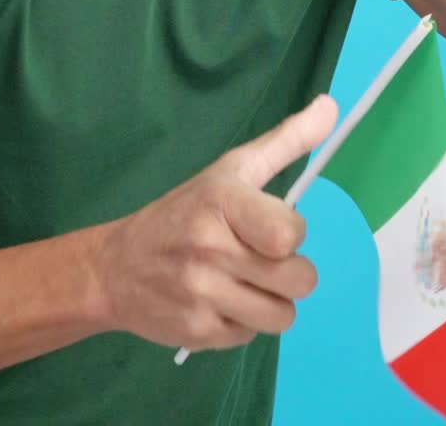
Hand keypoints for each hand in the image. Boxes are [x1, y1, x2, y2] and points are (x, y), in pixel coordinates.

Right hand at [95, 94, 337, 352]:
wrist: (115, 266)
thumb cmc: (184, 211)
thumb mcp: (231, 169)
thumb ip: (286, 140)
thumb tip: (331, 107)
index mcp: (221, 201)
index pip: (289, 234)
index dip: (290, 234)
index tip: (267, 227)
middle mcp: (210, 247)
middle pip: (298, 281)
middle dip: (289, 273)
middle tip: (260, 260)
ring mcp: (201, 294)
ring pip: (282, 316)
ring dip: (270, 302)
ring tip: (242, 283)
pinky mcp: (196, 334)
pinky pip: (252, 337)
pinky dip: (242, 322)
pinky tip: (218, 302)